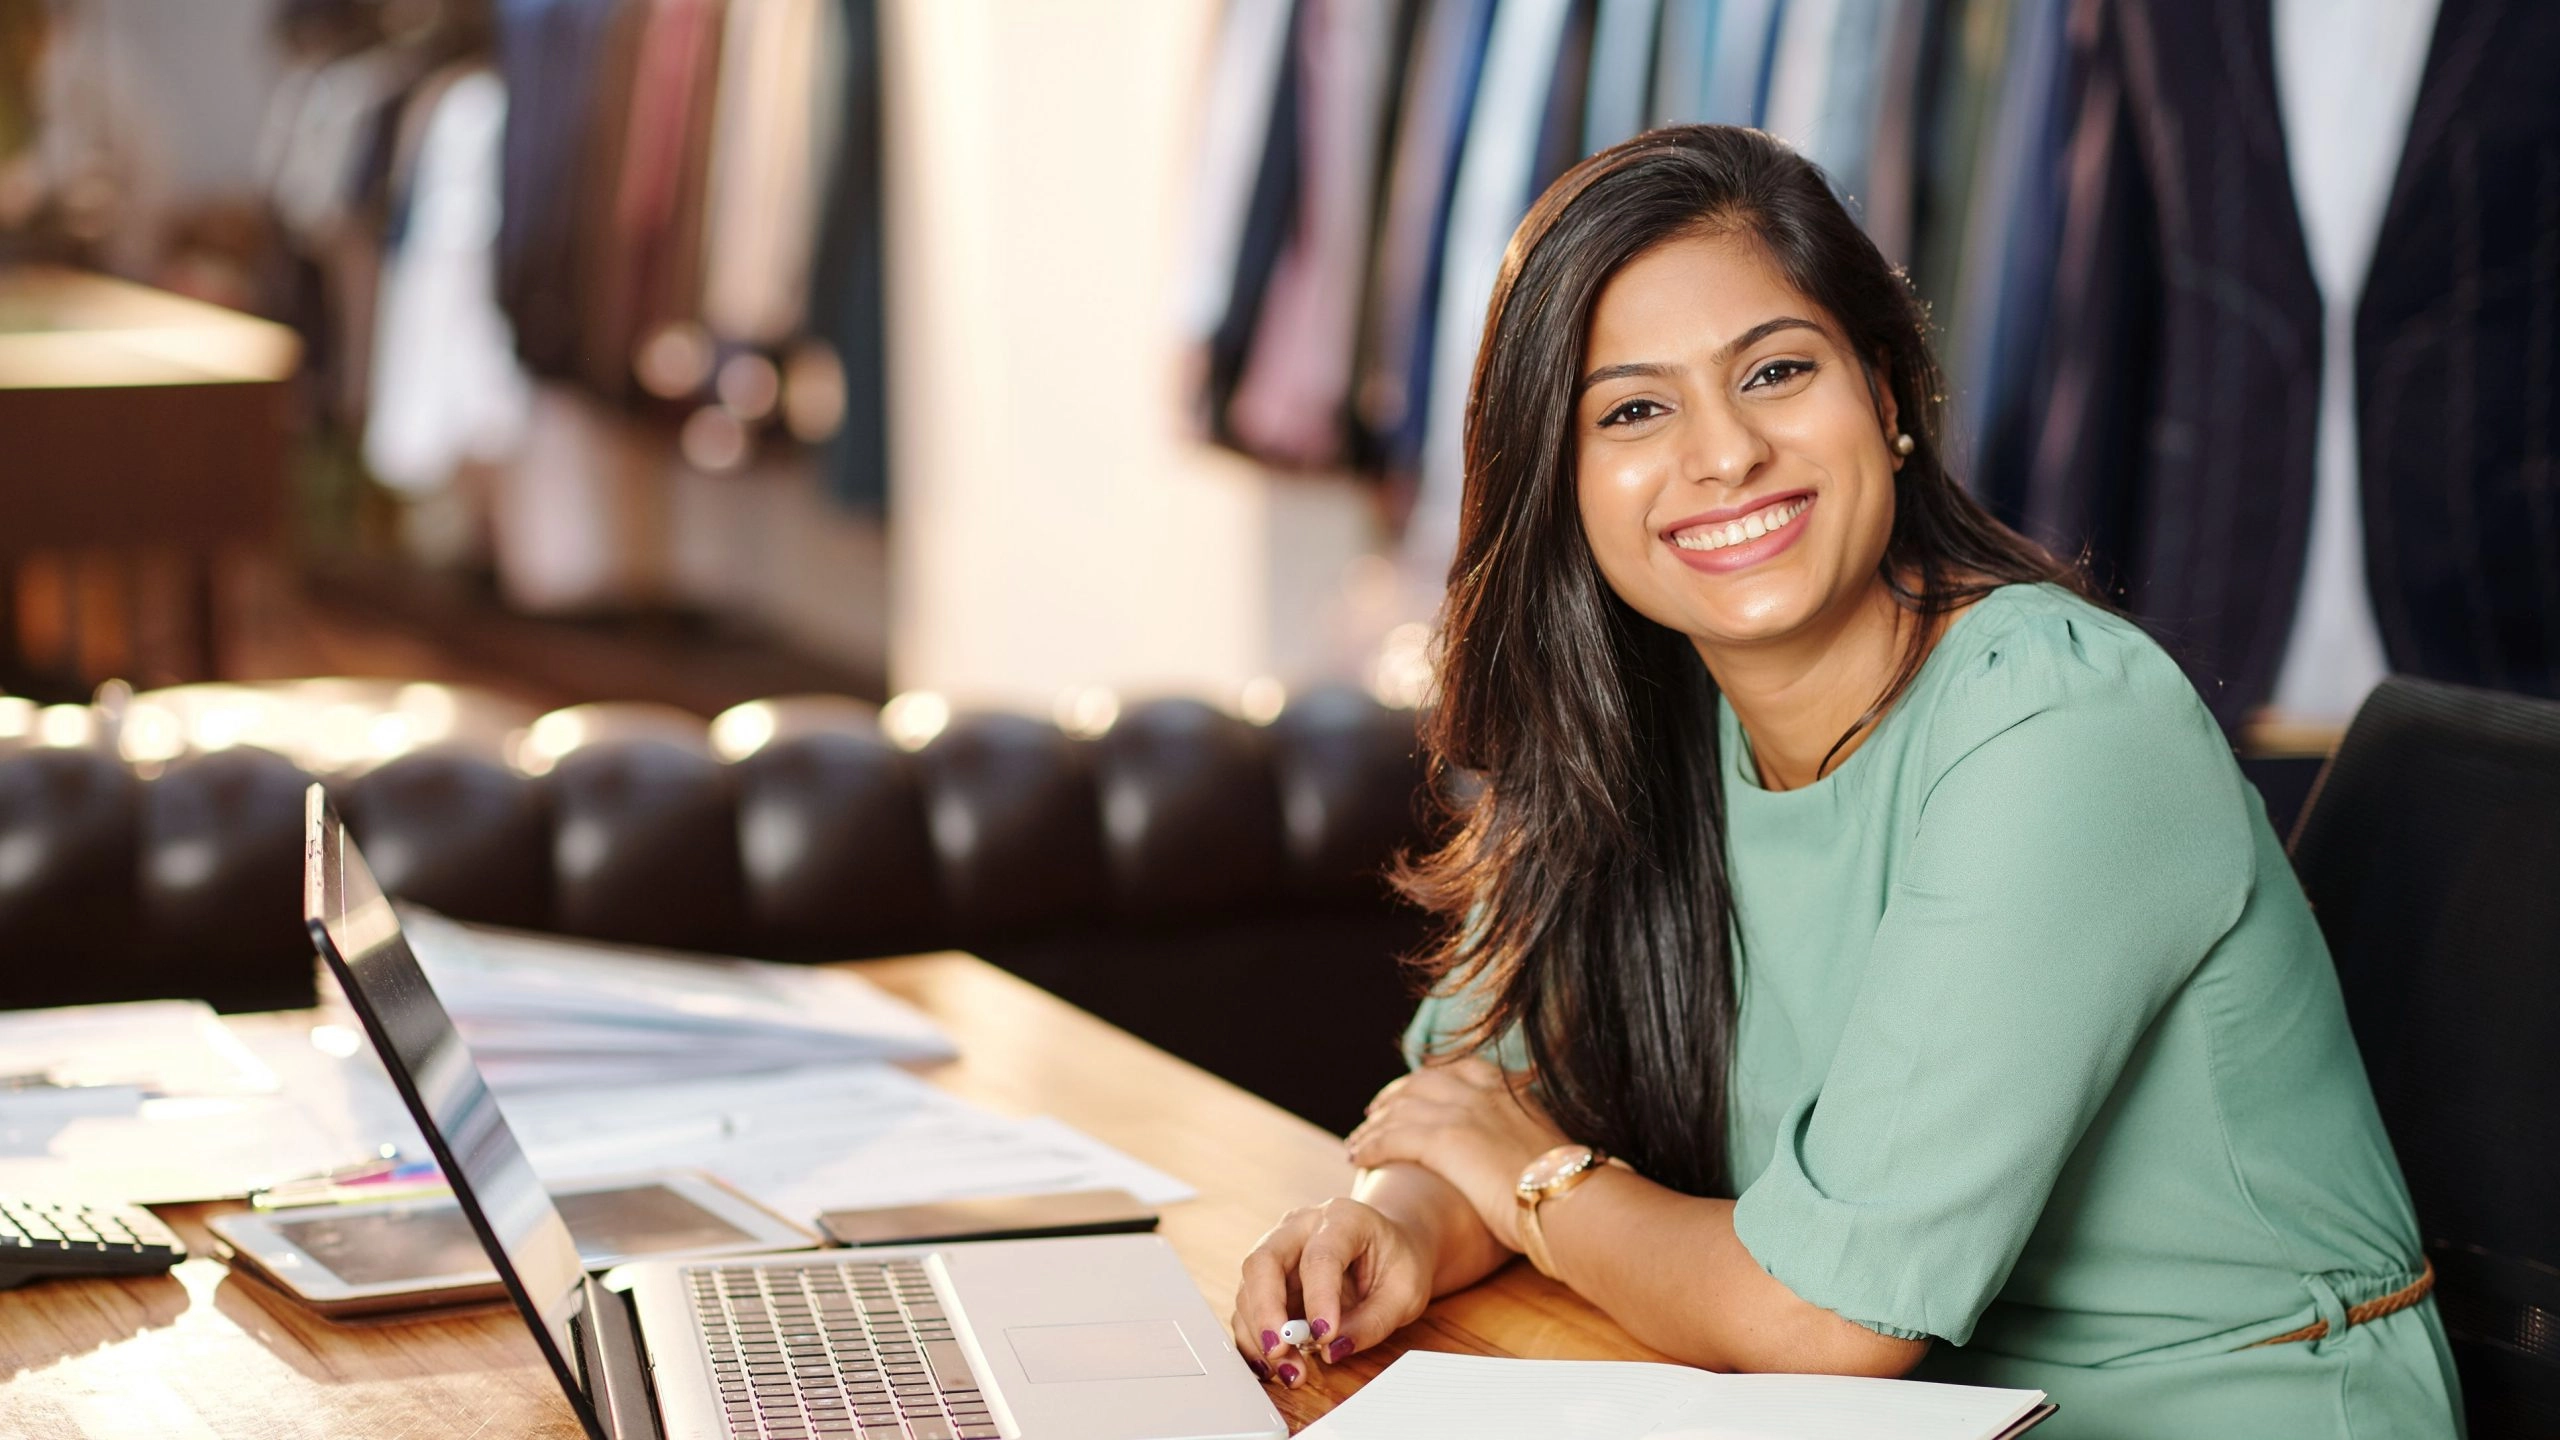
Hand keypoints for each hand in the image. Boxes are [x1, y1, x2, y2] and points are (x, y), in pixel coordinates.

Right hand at [1229, 1197, 1434, 1387]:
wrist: (1389, 1245)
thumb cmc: (1397, 1262)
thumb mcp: (1405, 1293)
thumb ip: (1372, 1322)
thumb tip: (1332, 1349)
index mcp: (1342, 1219)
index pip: (1320, 1256)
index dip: (1319, 1298)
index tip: (1324, 1336)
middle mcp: (1299, 1227)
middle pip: (1264, 1262)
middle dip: (1266, 1312)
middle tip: (1280, 1352)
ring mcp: (1278, 1250)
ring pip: (1249, 1288)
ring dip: (1261, 1335)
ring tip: (1290, 1371)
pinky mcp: (1267, 1278)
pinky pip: (1248, 1308)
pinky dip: (1254, 1339)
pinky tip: (1270, 1366)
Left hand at [1342, 1058, 1567, 1250]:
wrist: (1572, 1198)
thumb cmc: (1570, 1188)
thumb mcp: (1552, 1148)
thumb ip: (1532, 1140)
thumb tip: (1533, 1157)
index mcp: (1509, 1089)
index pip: (1457, 1072)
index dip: (1426, 1083)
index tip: (1411, 1096)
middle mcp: (1483, 1091)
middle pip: (1420, 1083)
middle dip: (1392, 1098)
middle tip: (1373, 1115)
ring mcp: (1462, 1111)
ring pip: (1400, 1109)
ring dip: (1373, 1126)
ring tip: (1356, 1144)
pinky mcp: (1445, 1139)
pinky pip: (1392, 1137)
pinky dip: (1370, 1146)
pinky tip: (1357, 1159)